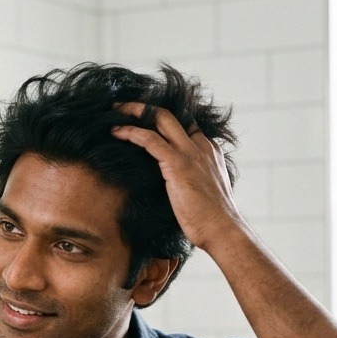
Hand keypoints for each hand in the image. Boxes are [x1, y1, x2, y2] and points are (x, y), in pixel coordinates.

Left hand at [111, 103, 242, 253]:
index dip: (162, 121)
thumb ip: (191, 182)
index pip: (185, 126)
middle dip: (145, 107)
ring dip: (134, 111)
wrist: (222, 230)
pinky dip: (131, 132)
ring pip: (160, 119)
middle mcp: (201, 146)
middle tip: (123, 108)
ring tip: (114, 112)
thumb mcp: (203, 193)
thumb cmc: (211, 221)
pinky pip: (150, 139)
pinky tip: (116, 132)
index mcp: (209, 152)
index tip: (143, 120)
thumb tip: (175, 188)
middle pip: (171, 115)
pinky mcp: (177, 163)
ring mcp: (190, 153)